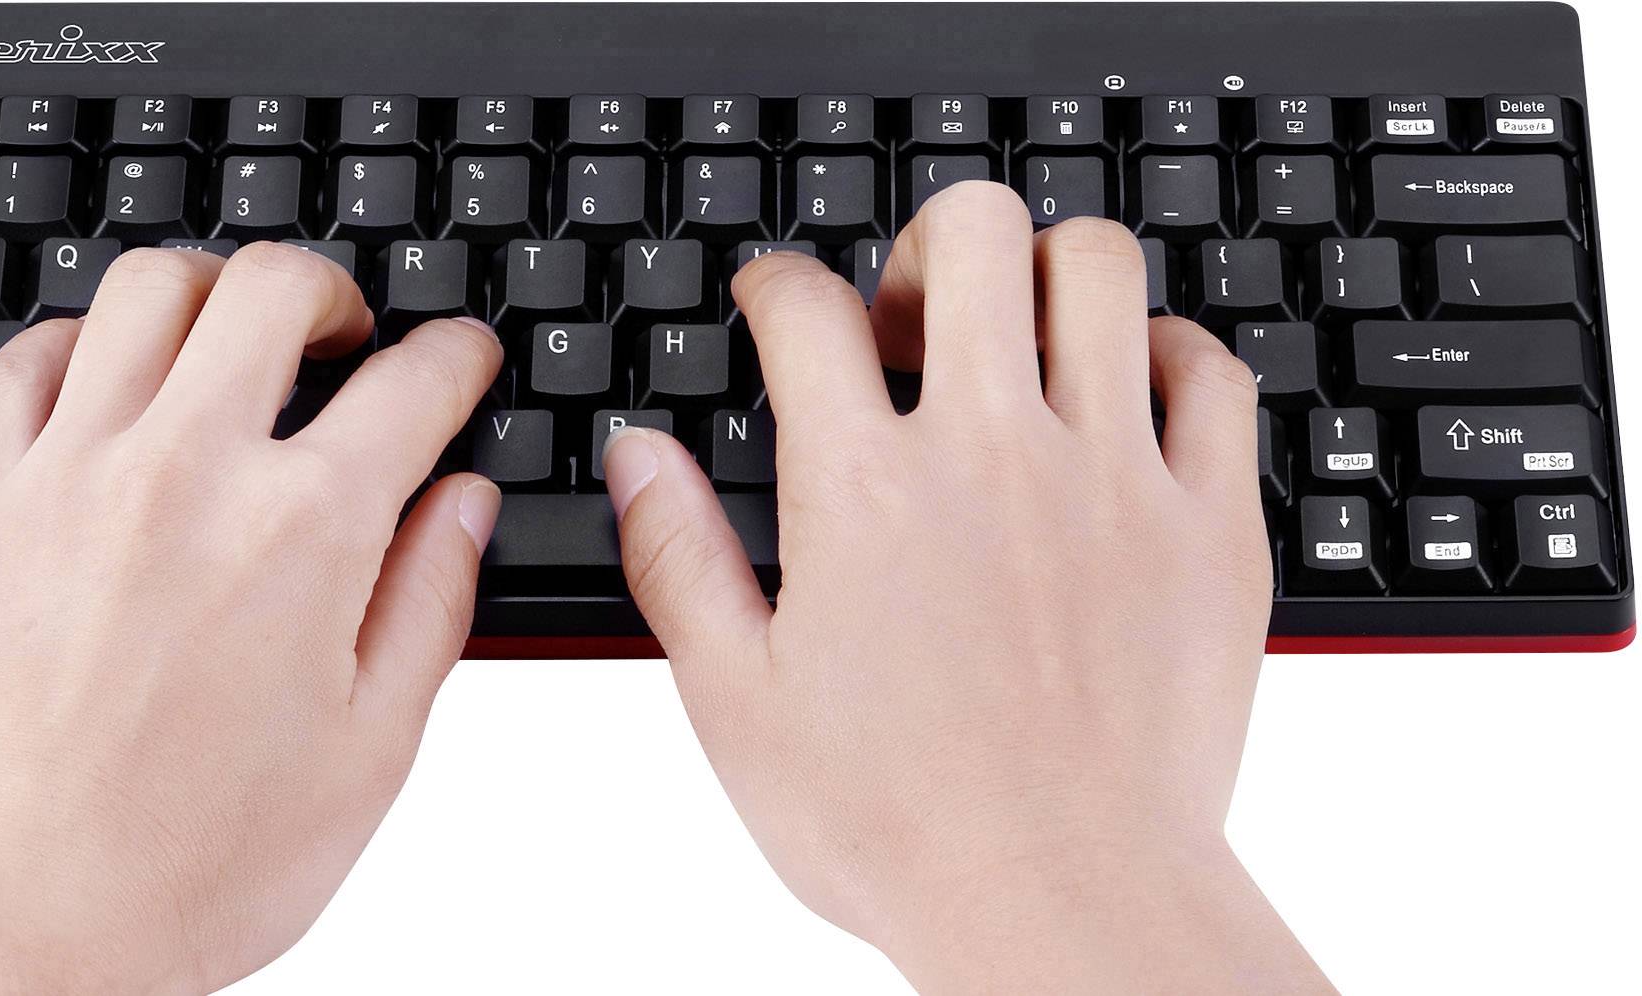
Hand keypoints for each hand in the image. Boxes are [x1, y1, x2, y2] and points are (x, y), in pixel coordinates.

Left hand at [0, 244, 501, 992]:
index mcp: (304, 533)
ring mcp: (66, 478)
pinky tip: (110, 388)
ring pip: (145, 293)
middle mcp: (184, 475)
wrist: (13, 929)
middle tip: (349, 335)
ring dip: (210, 297)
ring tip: (230, 344)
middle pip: (273, 288)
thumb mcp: (370, 751)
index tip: (461, 361)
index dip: (459, 356)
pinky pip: (23, 364)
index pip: (414, 382)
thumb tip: (463, 503)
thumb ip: (431, 602)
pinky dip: (82, 347)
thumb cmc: (191, 866)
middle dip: (337, 292)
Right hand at [601, 183, 1329, 991]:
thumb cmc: (898, 823)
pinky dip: (1171, 358)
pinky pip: (1215, 374)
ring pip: (1099, 271)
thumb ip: (678, 558)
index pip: (807, 307)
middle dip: (928, 243)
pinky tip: (1130, 398)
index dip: (777, 284)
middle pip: (974, 231)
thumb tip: (639, 456)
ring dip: (1047, 279)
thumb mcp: (738, 701)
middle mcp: (993, 454)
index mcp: (864, 491)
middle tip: (915, 314)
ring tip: (1022, 344)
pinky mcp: (1209, 526)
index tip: (780, 305)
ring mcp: (1113, 479)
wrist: (1063, 904)